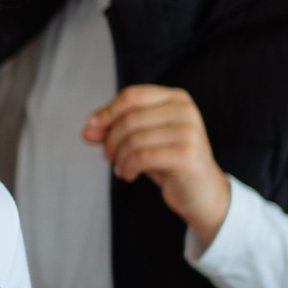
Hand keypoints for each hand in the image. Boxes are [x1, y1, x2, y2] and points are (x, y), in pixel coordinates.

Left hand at [85, 85, 230, 247]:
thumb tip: (86, 131)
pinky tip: (128, 175)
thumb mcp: (140, 142)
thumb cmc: (168, 162)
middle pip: (130, 118)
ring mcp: (189, 131)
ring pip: (134, 139)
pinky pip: (142, 157)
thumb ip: (114, 132)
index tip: (91, 127)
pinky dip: (128, 167)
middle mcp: (185, 110)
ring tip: (120, 168)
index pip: (132, 95)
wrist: (201, 192)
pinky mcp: (187, 155)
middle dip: (111, 139)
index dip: (107, 111)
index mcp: (176, 98)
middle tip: (108, 157)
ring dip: (118, 157)